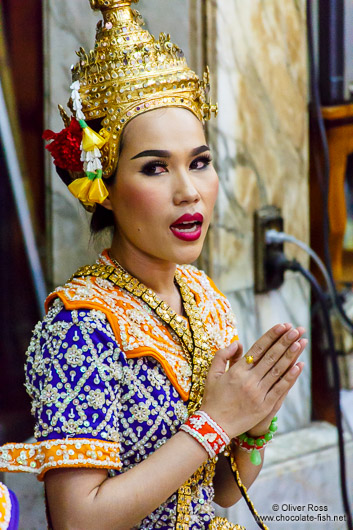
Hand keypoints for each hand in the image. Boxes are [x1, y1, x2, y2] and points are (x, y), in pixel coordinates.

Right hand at [200, 323, 306, 438]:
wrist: (214, 426)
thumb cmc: (212, 399)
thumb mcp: (212, 374)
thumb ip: (222, 355)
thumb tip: (238, 343)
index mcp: (236, 371)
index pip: (258, 349)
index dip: (271, 336)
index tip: (282, 326)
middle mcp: (249, 380)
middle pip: (271, 356)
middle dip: (285, 341)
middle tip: (296, 329)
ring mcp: (258, 393)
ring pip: (278, 370)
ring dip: (291, 355)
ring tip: (301, 342)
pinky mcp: (265, 406)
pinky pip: (280, 389)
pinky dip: (290, 377)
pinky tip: (299, 366)